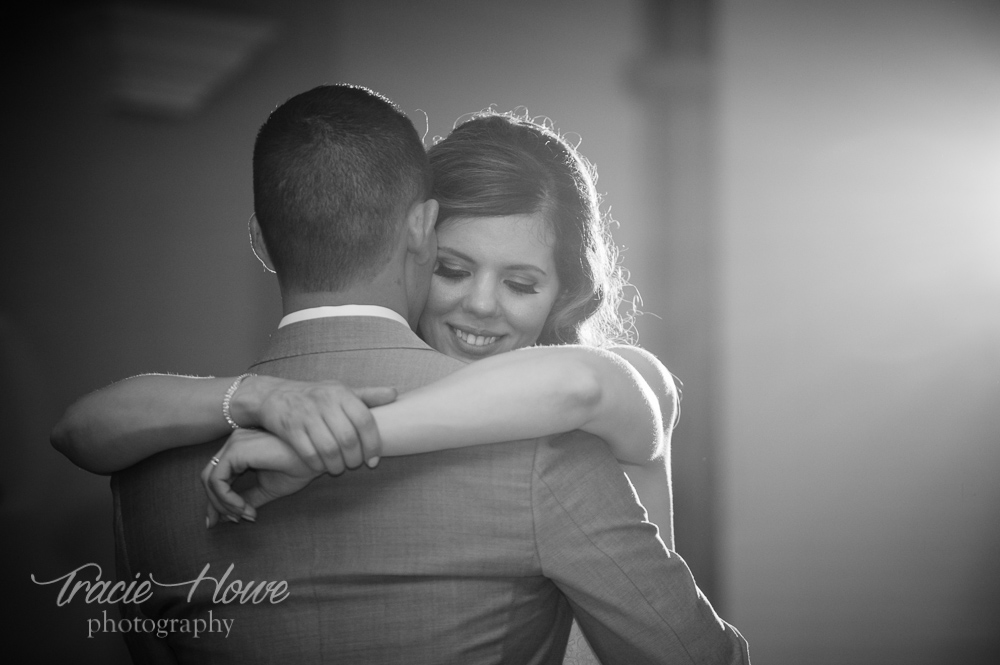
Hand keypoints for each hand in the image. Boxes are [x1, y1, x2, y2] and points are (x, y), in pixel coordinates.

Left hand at [201, 428, 318, 525]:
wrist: (317, 457)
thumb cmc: (298, 468)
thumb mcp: (267, 488)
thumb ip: (247, 498)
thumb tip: (228, 516)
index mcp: (242, 448)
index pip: (218, 475)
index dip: (217, 500)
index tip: (225, 521)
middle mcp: (235, 441)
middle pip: (209, 477)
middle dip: (215, 504)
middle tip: (231, 522)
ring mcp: (234, 443)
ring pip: (210, 480)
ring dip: (223, 504)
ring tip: (244, 515)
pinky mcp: (236, 450)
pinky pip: (217, 480)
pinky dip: (226, 499)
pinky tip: (244, 508)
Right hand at [253, 380, 396, 474]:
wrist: (273, 396)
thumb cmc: (315, 396)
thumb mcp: (340, 391)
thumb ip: (367, 396)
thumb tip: (395, 394)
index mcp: (341, 393)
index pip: (365, 420)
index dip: (373, 444)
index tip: (374, 460)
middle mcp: (324, 402)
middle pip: (348, 438)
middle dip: (355, 458)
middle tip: (354, 465)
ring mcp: (306, 415)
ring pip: (329, 448)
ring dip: (337, 465)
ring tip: (339, 469)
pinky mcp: (289, 428)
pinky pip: (308, 453)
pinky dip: (317, 465)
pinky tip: (321, 467)